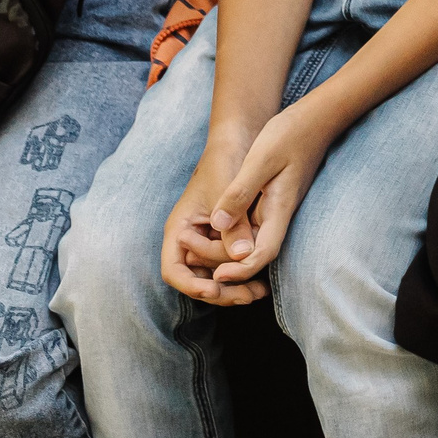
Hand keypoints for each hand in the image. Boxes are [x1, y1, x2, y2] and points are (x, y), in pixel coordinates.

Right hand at [160, 132, 268, 305]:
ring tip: (260, 292)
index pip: (174, 271)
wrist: (240, 140)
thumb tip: (242, 256)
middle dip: (220, 292)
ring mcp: (208, 240)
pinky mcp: (226, 238)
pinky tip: (263, 279)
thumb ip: (234, 223)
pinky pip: (229, 264)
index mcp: (180, 229)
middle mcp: (191, 239)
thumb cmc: (226, 161)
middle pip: (197, 279)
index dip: (191, 285)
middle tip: (249, 296)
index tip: (214, 288)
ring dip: (234, 287)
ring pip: (215, 275)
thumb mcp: (227, 192)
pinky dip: (242, 273)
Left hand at [172, 106, 337, 301]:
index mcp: (279, 209)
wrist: (316, 118)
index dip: (240, 270)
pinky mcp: (270, 202)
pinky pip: (248, 228)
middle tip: (186, 249)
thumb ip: (240, 192)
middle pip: (253, 255)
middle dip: (222, 263)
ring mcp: (275, 210)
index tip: (215, 275)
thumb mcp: (260, 159)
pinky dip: (227, 235)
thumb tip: (218, 224)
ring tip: (189, 243)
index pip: (263, 254)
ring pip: (249, 243)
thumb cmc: (290, 134)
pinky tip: (207, 228)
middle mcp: (278, 216)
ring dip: (222, 251)